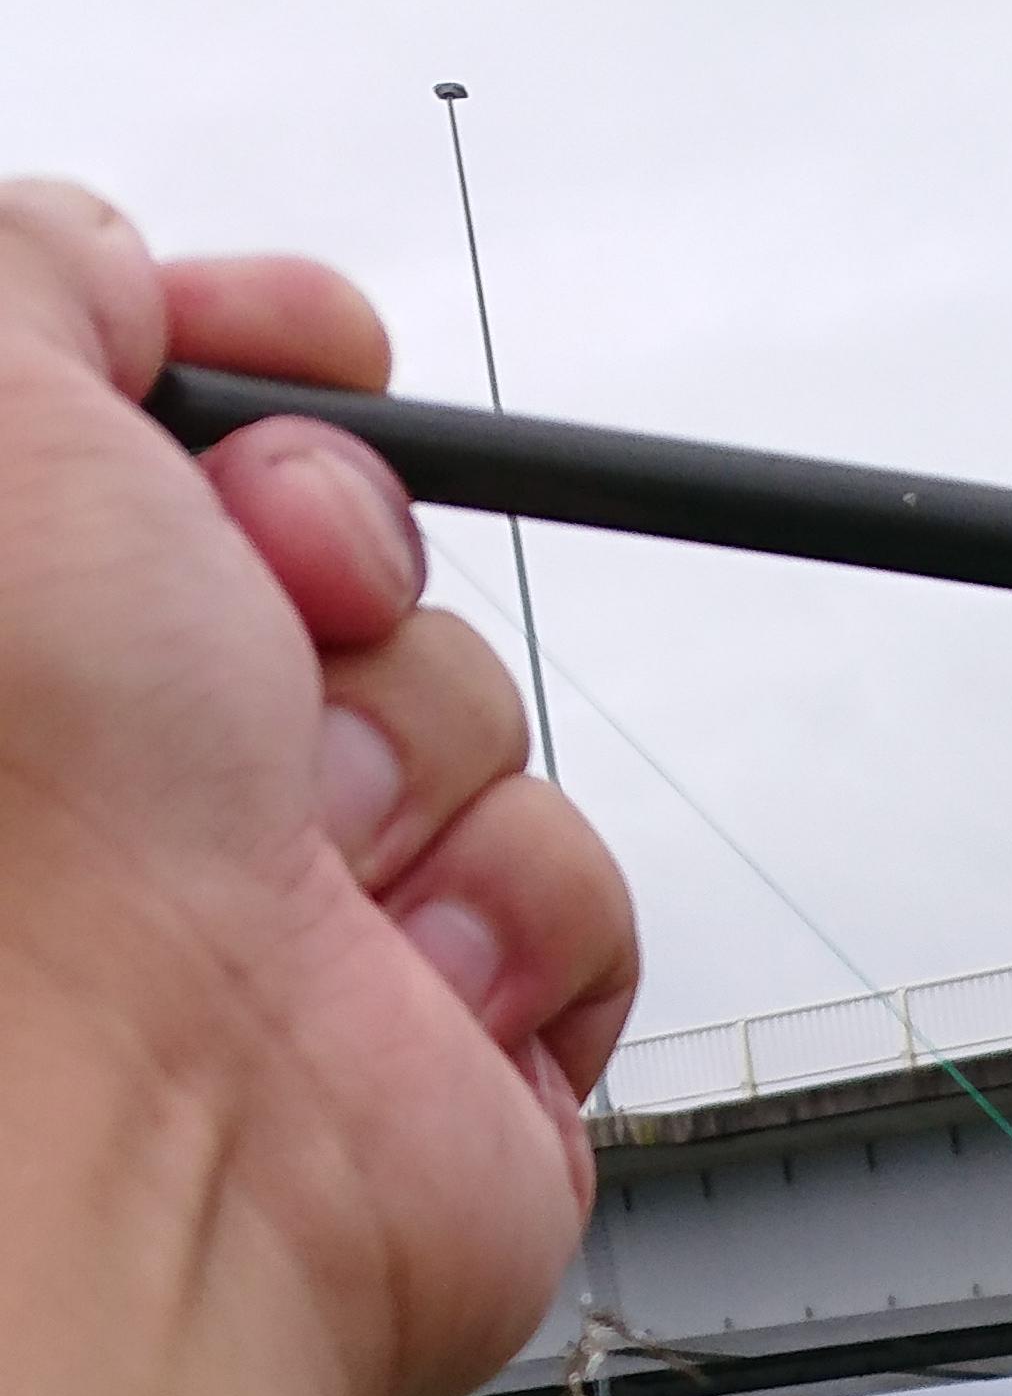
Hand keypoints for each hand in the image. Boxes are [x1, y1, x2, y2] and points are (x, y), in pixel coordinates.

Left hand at [0, 180, 636, 1395]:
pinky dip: (511, 920)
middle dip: (344, 561)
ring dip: (416, 758)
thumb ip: (50, 276)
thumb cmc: (16, 818)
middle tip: (267, 623)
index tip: (314, 356)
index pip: (194, 435)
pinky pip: (572, 889)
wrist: (131, 1119)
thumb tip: (125, 282)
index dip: (267, 375)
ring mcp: (309, 907)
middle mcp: (161, 769)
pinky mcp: (452, 1034)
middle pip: (358, 556)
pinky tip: (404, 977)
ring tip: (303, 857)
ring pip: (472, 714)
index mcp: (50, 643)